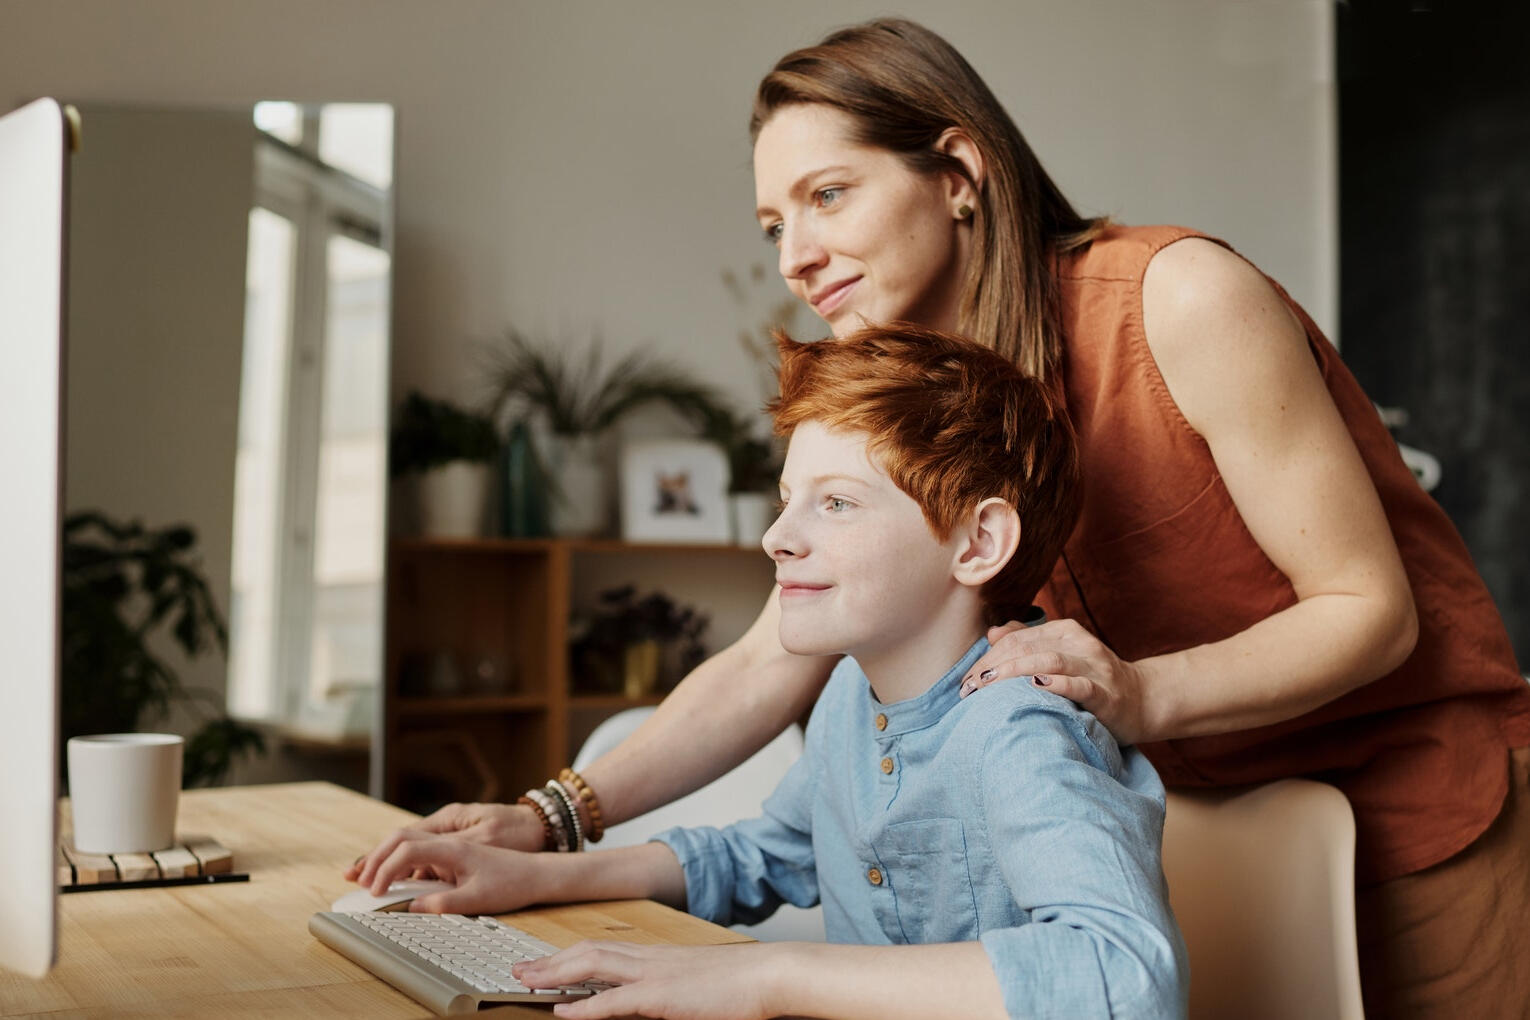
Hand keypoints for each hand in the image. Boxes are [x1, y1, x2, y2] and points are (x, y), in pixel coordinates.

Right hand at [351, 830, 546, 914]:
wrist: (538, 871)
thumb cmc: (512, 880)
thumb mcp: (479, 897)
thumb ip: (444, 902)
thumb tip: (411, 907)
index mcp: (454, 842)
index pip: (408, 847)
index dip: (385, 868)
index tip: (374, 891)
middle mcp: (450, 835)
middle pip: (402, 838)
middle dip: (375, 857)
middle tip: (351, 877)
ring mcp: (451, 840)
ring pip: (409, 844)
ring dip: (385, 859)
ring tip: (361, 877)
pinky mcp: (453, 850)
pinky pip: (420, 852)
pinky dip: (401, 863)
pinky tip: (391, 879)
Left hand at [513, 941, 780, 1019]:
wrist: (771, 974)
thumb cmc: (743, 984)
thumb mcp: (697, 983)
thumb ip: (670, 987)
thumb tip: (651, 1000)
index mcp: (658, 956)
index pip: (604, 948)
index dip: (570, 955)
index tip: (546, 963)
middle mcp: (650, 958)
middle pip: (589, 951)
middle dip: (551, 961)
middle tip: (521, 971)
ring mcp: (655, 974)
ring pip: (593, 965)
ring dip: (555, 974)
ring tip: (528, 984)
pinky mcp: (662, 996)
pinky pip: (614, 1001)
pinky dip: (584, 1008)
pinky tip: (563, 1013)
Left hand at [960, 618, 1150, 744]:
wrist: (1143, 700)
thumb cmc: (1093, 680)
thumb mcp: (1061, 655)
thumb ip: (1029, 641)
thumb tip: (993, 634)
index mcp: (1064, 632)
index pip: (1016, 638)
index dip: (987, 657)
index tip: (966, 680)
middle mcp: (1079, 644)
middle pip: (1027, 647)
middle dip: (993, 666)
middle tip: (969, 688)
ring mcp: (1094, 668)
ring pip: (1049, 660)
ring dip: (1014, 672)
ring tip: (989, 685)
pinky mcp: (1106, 694)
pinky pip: (1080, 686)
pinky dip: (1057, 684)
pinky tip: (1037, 686)